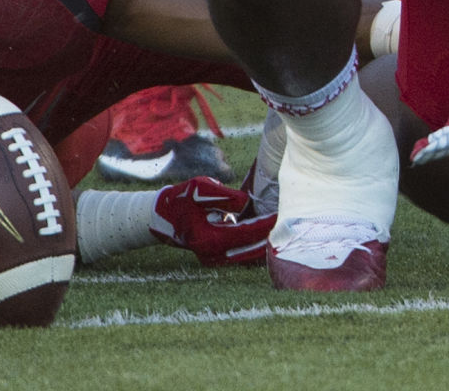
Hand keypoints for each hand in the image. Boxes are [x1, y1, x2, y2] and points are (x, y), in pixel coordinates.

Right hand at [149, 176, 274, 265]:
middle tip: (287, 223)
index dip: (265, 224)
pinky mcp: (215, 258)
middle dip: (269, 236)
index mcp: (210, 239)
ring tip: (278, 226)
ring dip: (262, 241)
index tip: (281, 214)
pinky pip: (240, 253)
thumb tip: (246, 204)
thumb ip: (225, 196)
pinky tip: (263, 231)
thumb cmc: (181, 199)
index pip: (246, 234)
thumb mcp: (201, 189)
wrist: (161, 216)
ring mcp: (214, 259)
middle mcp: (213, 255)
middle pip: (251, 250)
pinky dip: (252, 243)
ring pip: (247, 254)